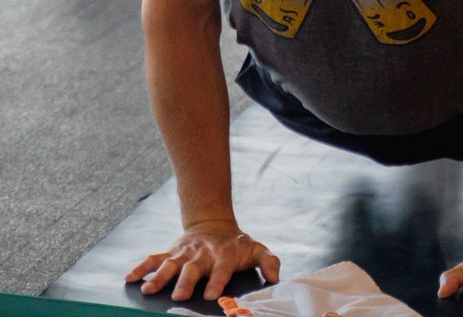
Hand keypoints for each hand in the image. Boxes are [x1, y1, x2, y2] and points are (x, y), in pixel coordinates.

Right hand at [124, 220, 279, 302]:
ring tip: (148, 290)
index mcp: (223, 255)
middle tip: (179, 296)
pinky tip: (130, 277)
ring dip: (159, 277)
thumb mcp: (255, 248)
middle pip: (192, 268)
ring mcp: (184, 253)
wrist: (214, 223)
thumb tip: (276, 276)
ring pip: (170, 264)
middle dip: (185, 282)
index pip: (222, 269)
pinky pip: (154, 258)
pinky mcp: (171, 252)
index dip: (218, 281)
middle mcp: (201, 254)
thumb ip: (268, 261)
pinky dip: (142, 266)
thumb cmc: (235, 243)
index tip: (212, 295)